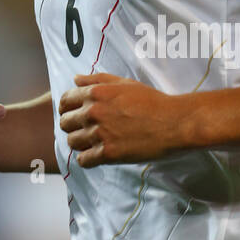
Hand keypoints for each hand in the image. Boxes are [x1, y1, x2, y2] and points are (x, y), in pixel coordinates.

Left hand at [58, 73, 186, 167]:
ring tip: (94, 142)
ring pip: (72, 142)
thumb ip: (97, 80)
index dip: (68, 107)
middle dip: (74, 126)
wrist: (174, 123)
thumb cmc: (153, 101)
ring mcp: (99, 133)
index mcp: (96, 93)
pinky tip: (98, 155)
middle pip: (65, 123)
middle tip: (87, 129)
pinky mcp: (107, 153)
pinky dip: (88, 159)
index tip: (75, 113)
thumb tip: (75, 79)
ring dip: (81, 143)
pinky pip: (83, 160)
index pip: (65, 100)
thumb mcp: (125, 83)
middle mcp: (93, 112)